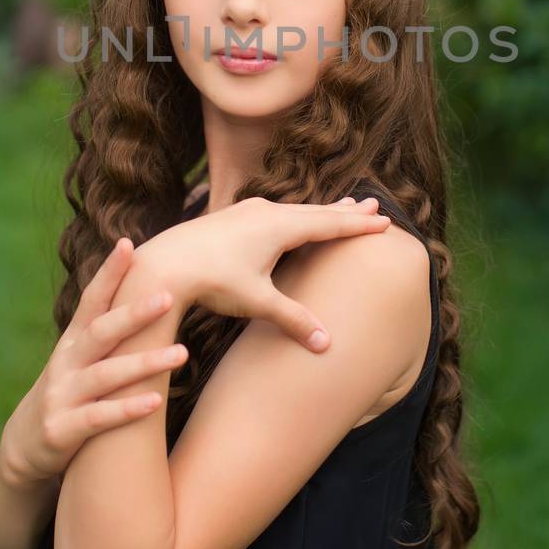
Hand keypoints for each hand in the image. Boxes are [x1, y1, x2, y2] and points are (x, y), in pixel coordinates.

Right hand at [0, 238, 189, 486]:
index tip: (127, 244)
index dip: (108, 273)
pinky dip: (126, 409)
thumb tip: (146, 294)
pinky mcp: (60, 431)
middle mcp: (65, 364)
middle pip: (101, 332)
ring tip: (182, 353)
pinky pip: (98, 418)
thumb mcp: (79, 362)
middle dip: (134, 313)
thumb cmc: (66, 397)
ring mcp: (61, 397)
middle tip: (169, 296)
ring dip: (144, 363)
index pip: (90, 301)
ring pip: (105, 375)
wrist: (23, 450)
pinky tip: (155, 402)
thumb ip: (105, 334)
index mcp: (72, 343)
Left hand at [147, 193, 391, 352]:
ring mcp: (248, 211)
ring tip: (342, 205)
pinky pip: (277, 212)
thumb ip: (293, 319)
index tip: (385, 221)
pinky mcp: (232, 217)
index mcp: (280, 227)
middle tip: (374, 204)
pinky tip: (293, 218)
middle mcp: (267, 212)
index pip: (330, 224)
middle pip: (317, 211)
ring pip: (296, 209)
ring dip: (322, 210)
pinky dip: (297, 214)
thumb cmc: (212, 281)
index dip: (358, 225)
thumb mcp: (256, 302)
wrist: (163, 264)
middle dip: (347, 211)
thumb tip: (327, 344)